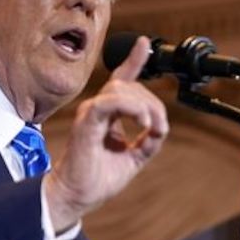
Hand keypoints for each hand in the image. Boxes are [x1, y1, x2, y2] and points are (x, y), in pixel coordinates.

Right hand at [43, 35, 168, 230]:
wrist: (78, 196)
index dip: (133, 61)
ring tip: (150, 127)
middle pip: (130, 85)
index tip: (144, 43)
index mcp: (108, 114)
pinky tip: (142, 123)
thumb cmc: (98, 177)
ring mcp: (91, 112)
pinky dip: (132, 109)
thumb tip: (161, 127)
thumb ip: (148, 140)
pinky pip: (111, 102)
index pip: (121, 80)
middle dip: (152, 103)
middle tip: (158, 128)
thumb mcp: (133, 156)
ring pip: (122, 89)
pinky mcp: (87, 121)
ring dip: (144, 106)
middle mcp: (98, 108)